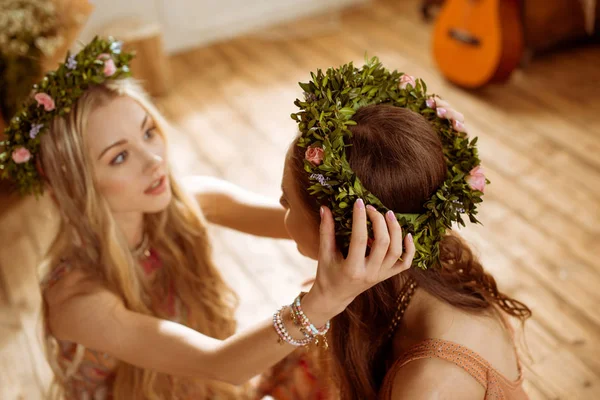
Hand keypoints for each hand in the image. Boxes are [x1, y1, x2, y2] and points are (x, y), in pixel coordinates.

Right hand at [305, 198, 415, 317]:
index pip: (360, 239)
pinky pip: (405, 263)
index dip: (360, 219)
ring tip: (388, 214)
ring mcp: (380, 276)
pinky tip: (407, 234)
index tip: (359, 202)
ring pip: (396, 251)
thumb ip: (326, 230)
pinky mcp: (387, 276)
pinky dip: (410, 249)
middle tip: (371, 208)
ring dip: (395, 230)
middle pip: (383, 243)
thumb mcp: (324, 253)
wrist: (335, 296)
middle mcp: (370, 273)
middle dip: (379, 221)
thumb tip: (325, 207)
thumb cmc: (327, 273)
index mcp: (352, 269)